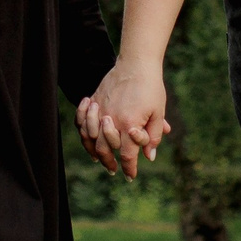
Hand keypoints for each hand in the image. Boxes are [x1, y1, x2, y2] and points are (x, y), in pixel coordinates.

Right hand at [77, 61, 169, 178]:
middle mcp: (112, 119)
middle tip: (114, 170)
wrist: (136, 64)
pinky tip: (89, 140)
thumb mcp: (158, 113)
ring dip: (94, 152)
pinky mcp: (93, 101)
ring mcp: (100, 110)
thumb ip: (153, 135)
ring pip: (90, 138)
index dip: (129, 168)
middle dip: (109, 163)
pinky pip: (82, 122)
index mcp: (130, 124)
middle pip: (105, 150)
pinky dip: (83, 133)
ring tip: (99, 160)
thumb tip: (149, 156)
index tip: (130, 176)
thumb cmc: (151, 88)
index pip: (127, 155)